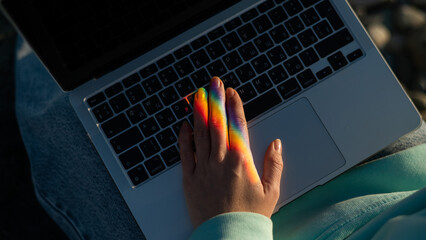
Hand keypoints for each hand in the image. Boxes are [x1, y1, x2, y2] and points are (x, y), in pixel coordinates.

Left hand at [178, 77, 283, 227]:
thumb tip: (276, 144)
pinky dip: (184, 138)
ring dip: (199, 112)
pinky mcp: (190, 178)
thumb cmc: (250, 216)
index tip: (231, 91)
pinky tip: (184, 125)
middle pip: (217, 123)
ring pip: (200, 133)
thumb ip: (274, 165)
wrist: (228, 236)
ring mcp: (203, 168)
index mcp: (241, 160)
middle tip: (213, 82)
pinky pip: (185, 153)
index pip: (237, 125)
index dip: (234, 105)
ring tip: (197, 95)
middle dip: (215, 99)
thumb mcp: (271, 191)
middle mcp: (220, 160)